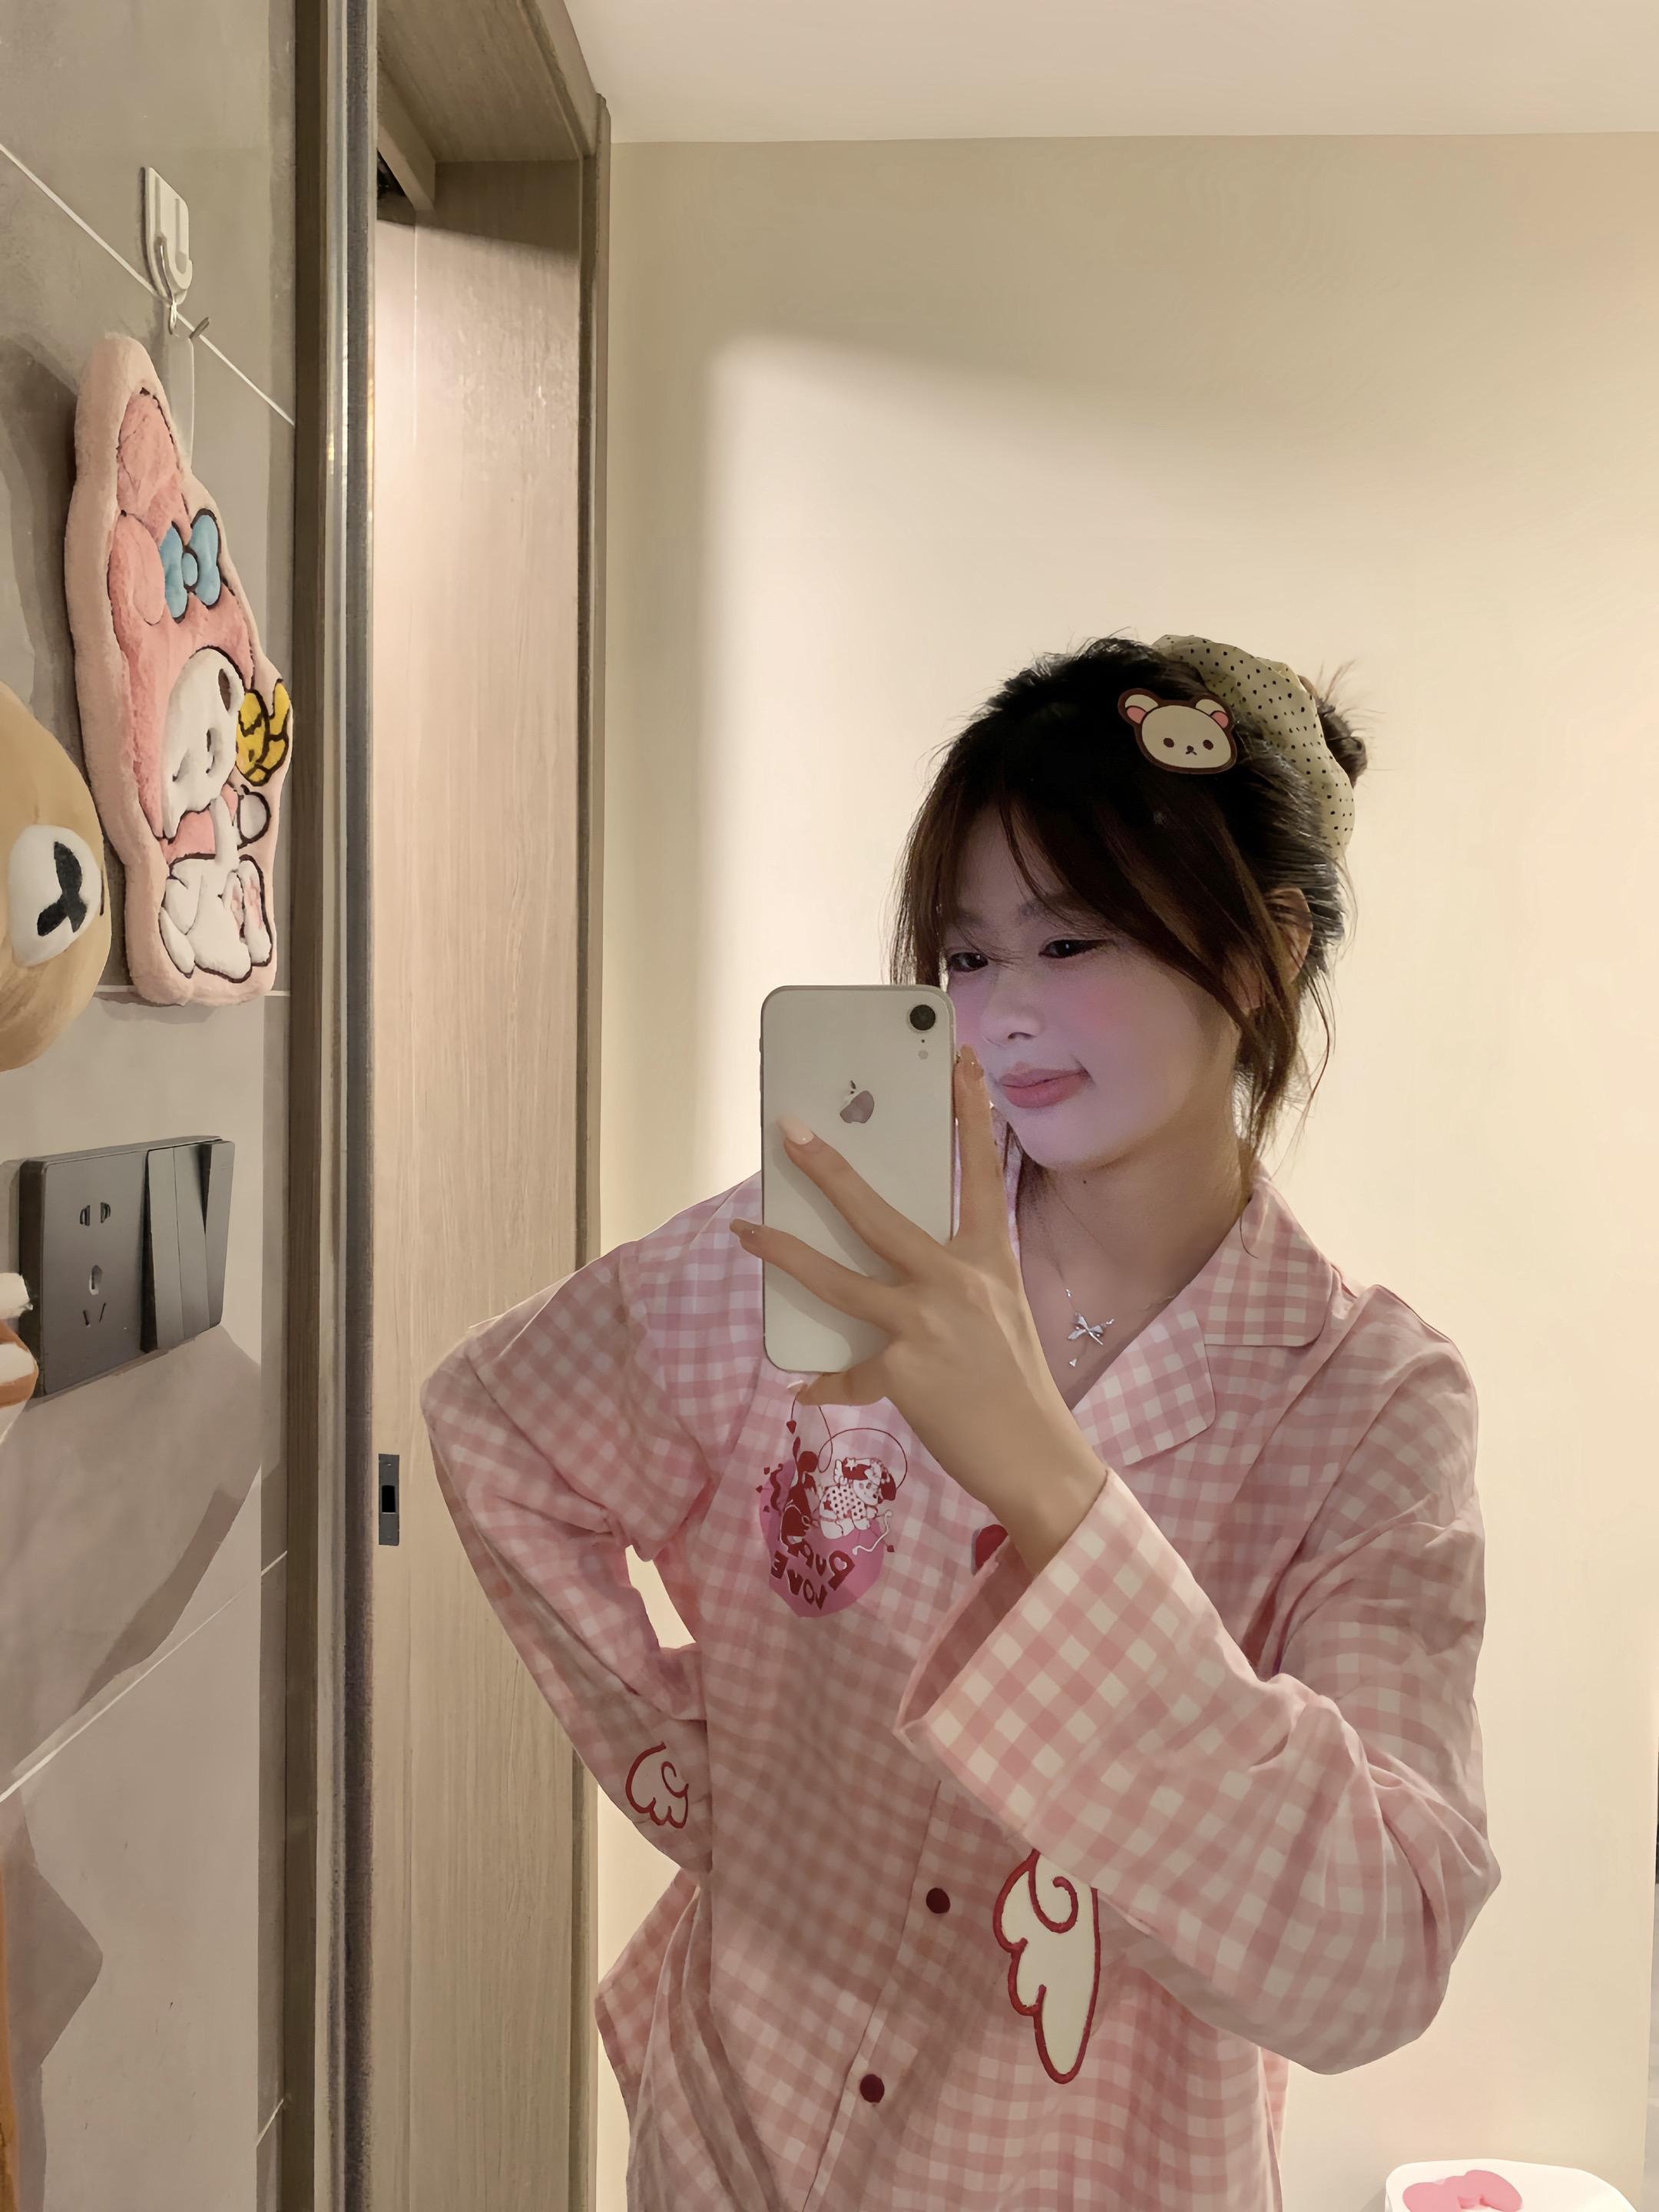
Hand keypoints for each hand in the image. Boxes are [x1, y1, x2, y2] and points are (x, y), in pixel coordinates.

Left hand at [730, 1045, 1107, 1550]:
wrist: (1039, 1460)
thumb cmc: (1017, 1387)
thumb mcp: (998, 1316)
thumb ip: (952, 1285)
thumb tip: (892, 1276)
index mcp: (991, 1260)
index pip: (982, 1172)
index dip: (972, 1112)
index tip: (959, 1059)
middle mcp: (958, 1281)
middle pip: (878, 1213)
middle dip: (827, 1169)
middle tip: (789, 1131)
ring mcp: (928, 1323)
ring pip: (839, 1279)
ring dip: (785, 1252)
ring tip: (745, 1231)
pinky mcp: (904, 1370)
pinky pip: (847, 1371)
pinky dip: (827, 1382)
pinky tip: (807, 1387)